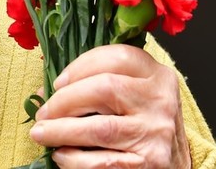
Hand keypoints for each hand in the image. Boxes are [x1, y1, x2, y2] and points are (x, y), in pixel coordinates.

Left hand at [29, 44, 190, 168]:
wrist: (173, 166)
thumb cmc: (143, 126)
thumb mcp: (133, 97)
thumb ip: (98, 85)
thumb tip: (46, 94)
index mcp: (157, 76)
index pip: (117, 58)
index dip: (80, 66)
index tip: (58, 82)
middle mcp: (160, 102)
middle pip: (104, 88)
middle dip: (65, 100)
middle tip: (44, 113)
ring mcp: (155, 134)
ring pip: (99, 128)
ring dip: (60, 131)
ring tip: (41, 133)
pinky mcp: (148, 164)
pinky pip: (101, 161)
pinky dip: (74, 159)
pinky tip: (62, 155)